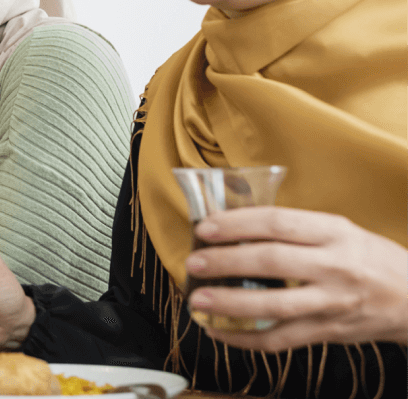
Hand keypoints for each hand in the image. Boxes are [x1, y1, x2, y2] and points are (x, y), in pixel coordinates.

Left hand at [186, 208, 407, 349]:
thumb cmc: (368, 258)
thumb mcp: (340, 231)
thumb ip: (295, 230)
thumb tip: (234, 227)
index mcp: (334, 232)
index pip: (277, 222)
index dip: (237, 224)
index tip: (206, 228)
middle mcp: (335, 265)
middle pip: (272, 261)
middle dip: (226, 262)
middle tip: (195, 262)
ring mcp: (332, 302)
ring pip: (275, 305)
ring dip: (230, 304)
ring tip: (199, 300)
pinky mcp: (329, 331)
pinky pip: (281, 339)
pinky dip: (246, 339)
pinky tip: (219, 333)